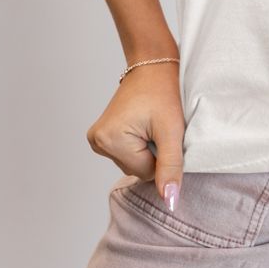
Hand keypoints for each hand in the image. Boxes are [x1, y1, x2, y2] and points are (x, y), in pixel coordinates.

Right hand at [86, 61, 184, 210]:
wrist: (152, 64)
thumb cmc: (164, 92)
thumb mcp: (172, 131)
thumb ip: (170, 167)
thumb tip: (169, 203)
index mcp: (109, 140)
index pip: (145, 174)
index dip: (162, 156)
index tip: (164, 132)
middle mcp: (97, 142)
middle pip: (136, 170)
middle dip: (153, 152)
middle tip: (158, 125)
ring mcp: (96, 139)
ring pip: (132, 162)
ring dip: (146, 147)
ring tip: (151, 123)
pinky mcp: (101, 136)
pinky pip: (127, 153)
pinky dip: (139, 143)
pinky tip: (142, 124)